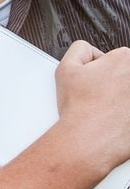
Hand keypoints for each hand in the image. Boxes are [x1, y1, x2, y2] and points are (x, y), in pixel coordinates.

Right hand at [55, 40, 129, 170]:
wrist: (89, 139)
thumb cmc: (80, 108)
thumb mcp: (65, 68)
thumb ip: (79, 49)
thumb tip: (89, 51)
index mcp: (125, 59)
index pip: (117, 58)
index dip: (102, 69)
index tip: (96, 82)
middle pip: (126, 76)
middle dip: (116, 83)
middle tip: (102, 96)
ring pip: (128, 94)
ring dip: (123, 99)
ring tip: (110, 110)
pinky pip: (129, 111)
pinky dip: (126, 115)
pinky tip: (119, 121)